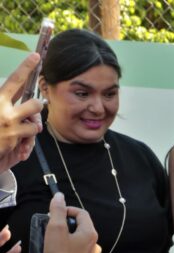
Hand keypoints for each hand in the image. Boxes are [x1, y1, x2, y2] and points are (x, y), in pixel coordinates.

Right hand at [0, 53, 43, 174]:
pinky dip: (27, 139)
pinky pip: (31, 135)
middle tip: (35, 108)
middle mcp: (3, 107)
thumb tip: (27, 105)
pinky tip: (15, 142)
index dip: (26, 67)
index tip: (36, 56)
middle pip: (35, 103)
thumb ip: (6, 102)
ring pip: (36, 121)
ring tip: (20, 129)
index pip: (14, 80)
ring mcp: (9, 123)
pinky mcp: (14, 137)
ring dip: (31, 125)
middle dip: (38, 107)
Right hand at [38, 193, 100, 252]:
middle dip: (68, 226)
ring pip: (81, 245)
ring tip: (55, 244)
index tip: (56, 213)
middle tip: (53, 228)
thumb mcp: (55, 228)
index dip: (68, 210)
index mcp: (90, 234)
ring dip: (70, 241)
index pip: (82, 214)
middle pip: (82, 229)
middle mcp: (95, 247)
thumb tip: (60, 197)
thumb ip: (58, 211)